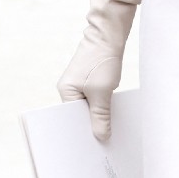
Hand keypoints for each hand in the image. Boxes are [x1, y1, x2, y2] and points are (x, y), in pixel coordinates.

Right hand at [57, 0, 145, 139]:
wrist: (110, 32)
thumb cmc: (103, 58)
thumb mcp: (103, 91)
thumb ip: (101, 115)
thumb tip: (101, 136)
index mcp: (65, 92)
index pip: (69, 119)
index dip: (81, 131)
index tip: (91, 145)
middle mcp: (69, 89)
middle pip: (78, 115)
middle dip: (90, 125)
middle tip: (103, 141)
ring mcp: (79, 84)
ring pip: (88, 107)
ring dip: (99, 115)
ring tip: (109, 130)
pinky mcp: (90, 79)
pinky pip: (95, 98)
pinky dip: (103, 106)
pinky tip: (112, 114)